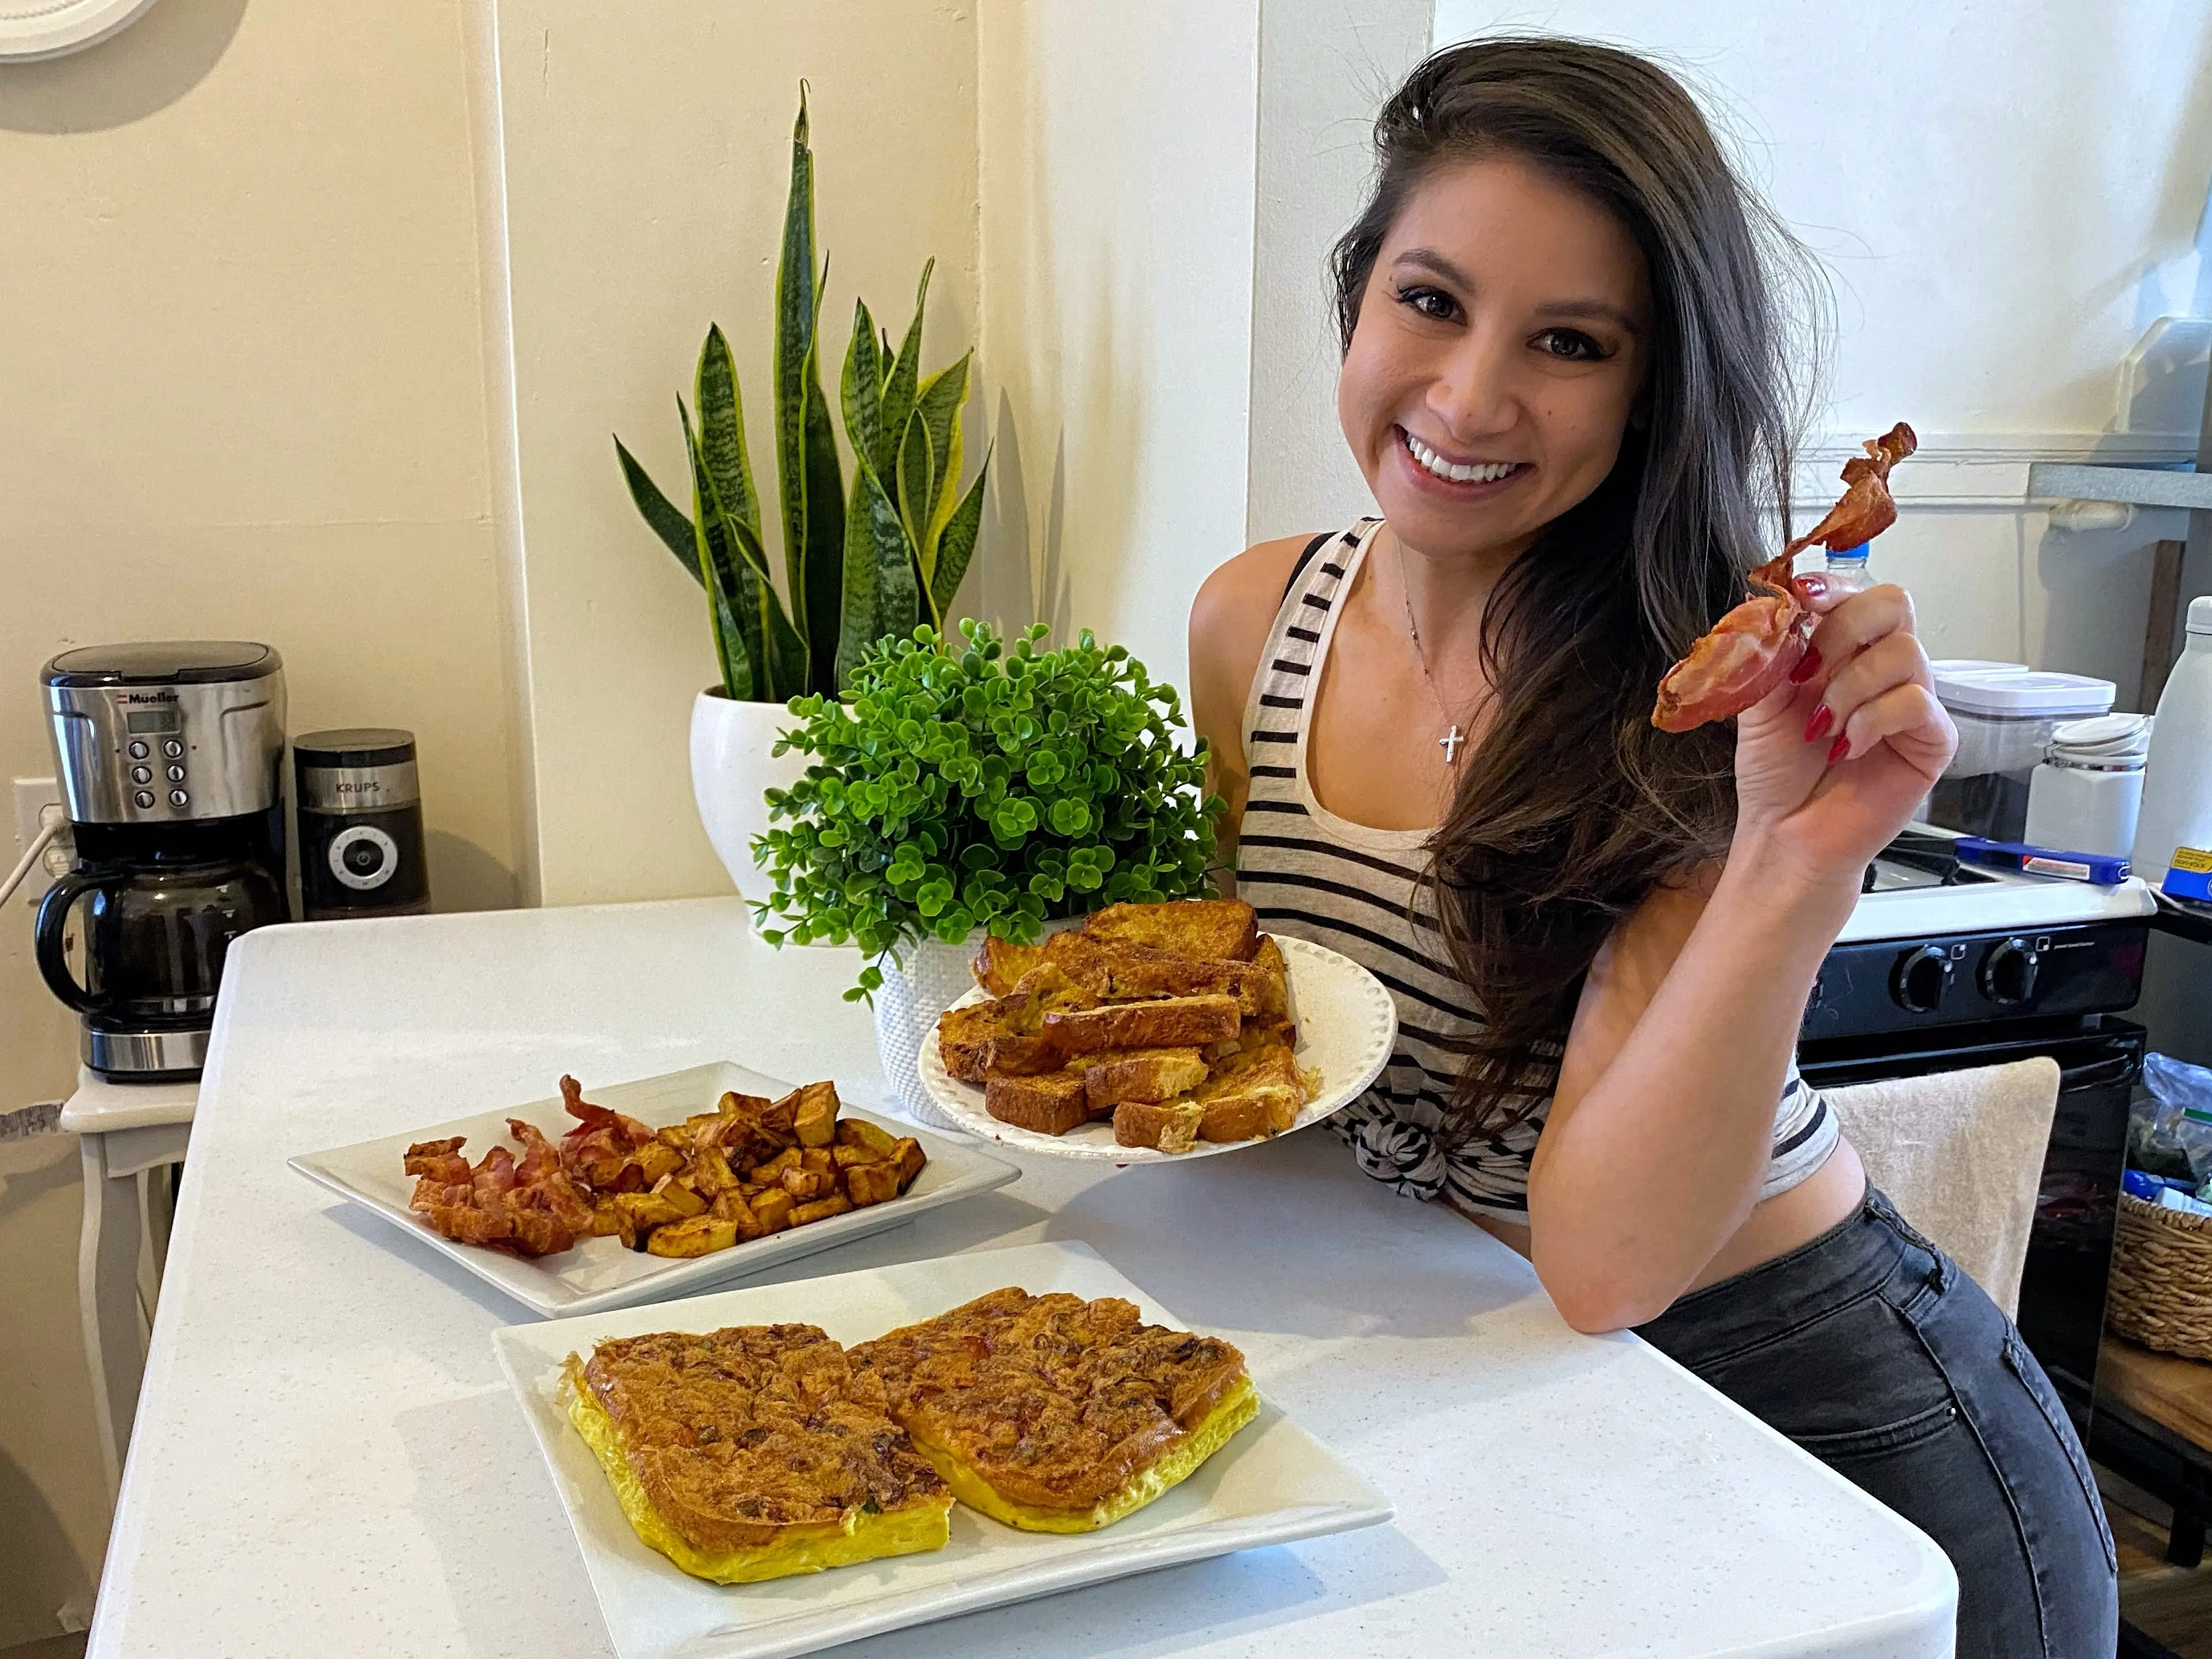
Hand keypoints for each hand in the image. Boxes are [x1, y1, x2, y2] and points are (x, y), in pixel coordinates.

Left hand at [1730, 579, 1957, 882]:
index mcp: (1841, 651)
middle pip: (1894, 603)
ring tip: (1822, 727)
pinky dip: (1871, 720)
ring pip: (1903, 652)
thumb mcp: (1756, 702)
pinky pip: (1915, 702)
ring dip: (1849, 688)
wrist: (1784, 833)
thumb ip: (1768, 653)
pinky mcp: (1932, 739)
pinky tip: (1846, 746)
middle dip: (1844, 630)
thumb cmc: (1776, 773)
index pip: (1856, 592)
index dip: (1832, 587)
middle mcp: (1881, 668)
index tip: (1801, 598)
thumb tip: (1774, 607)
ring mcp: (1912, 701)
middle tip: (1808, 673)